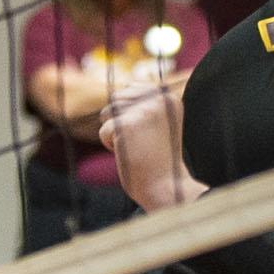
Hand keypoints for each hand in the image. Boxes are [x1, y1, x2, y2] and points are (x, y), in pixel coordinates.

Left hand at [101, 75, 198, 212]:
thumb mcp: (159, 122)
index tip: (146, 131)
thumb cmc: (158, 158)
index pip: (131, 87)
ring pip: (107, 112)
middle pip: (117, 98)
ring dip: (115, 133)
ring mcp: (144, 110)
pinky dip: (111, 145)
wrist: (166, 186)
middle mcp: (159, 98)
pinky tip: (130, 154)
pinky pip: (104, 130)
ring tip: (136, 146)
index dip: (129, 111)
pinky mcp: (128, 125)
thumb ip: (144, 102)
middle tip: (141, 141)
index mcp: (169, 96)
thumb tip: (123, 88)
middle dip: (120, 121)